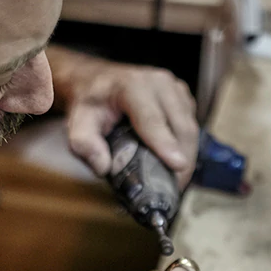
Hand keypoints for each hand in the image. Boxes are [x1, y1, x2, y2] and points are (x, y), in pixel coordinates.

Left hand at [50, 47, 198, 188]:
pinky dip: (188, 147)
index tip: (177, 166)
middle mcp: (159, 82)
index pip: (152, 119)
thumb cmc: (90, 104)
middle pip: (180, 125)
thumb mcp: (78, 124)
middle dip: (183, 160)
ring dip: (188, 156)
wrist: (98, 82)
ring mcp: (174, 88)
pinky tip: (176, 164)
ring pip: (191, 127)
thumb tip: (103, 167)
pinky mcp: (182, 97)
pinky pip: (192, 125)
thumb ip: (84, 145)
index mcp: (132, 86)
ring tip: (177, 181)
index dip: (165, 144)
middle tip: (176, 188)